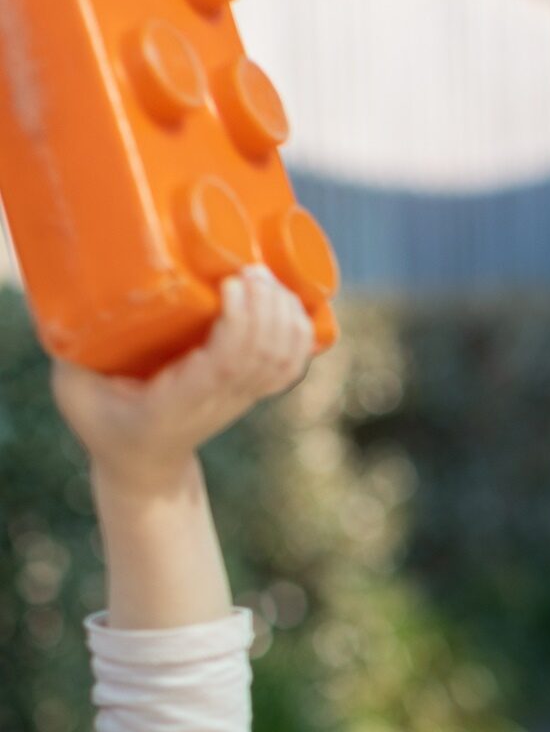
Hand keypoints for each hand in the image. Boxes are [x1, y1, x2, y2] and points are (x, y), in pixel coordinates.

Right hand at [52, 267, 313, 496]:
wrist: (145, 463)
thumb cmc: (105, 422)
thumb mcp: (77, 391)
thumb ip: (73, 351)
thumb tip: (69, 293)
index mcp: (177, 402)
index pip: (225, 365)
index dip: (239, 325)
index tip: (232, 284)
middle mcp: (218, 400)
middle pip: (262, 356)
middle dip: (267, 308)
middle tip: (251, 268)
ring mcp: (240, 399)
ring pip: (282, 361)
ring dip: (285, 316)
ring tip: (268, 277)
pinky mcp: (251, 391)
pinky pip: (290, 366)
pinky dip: (299, 334)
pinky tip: (292, 302)